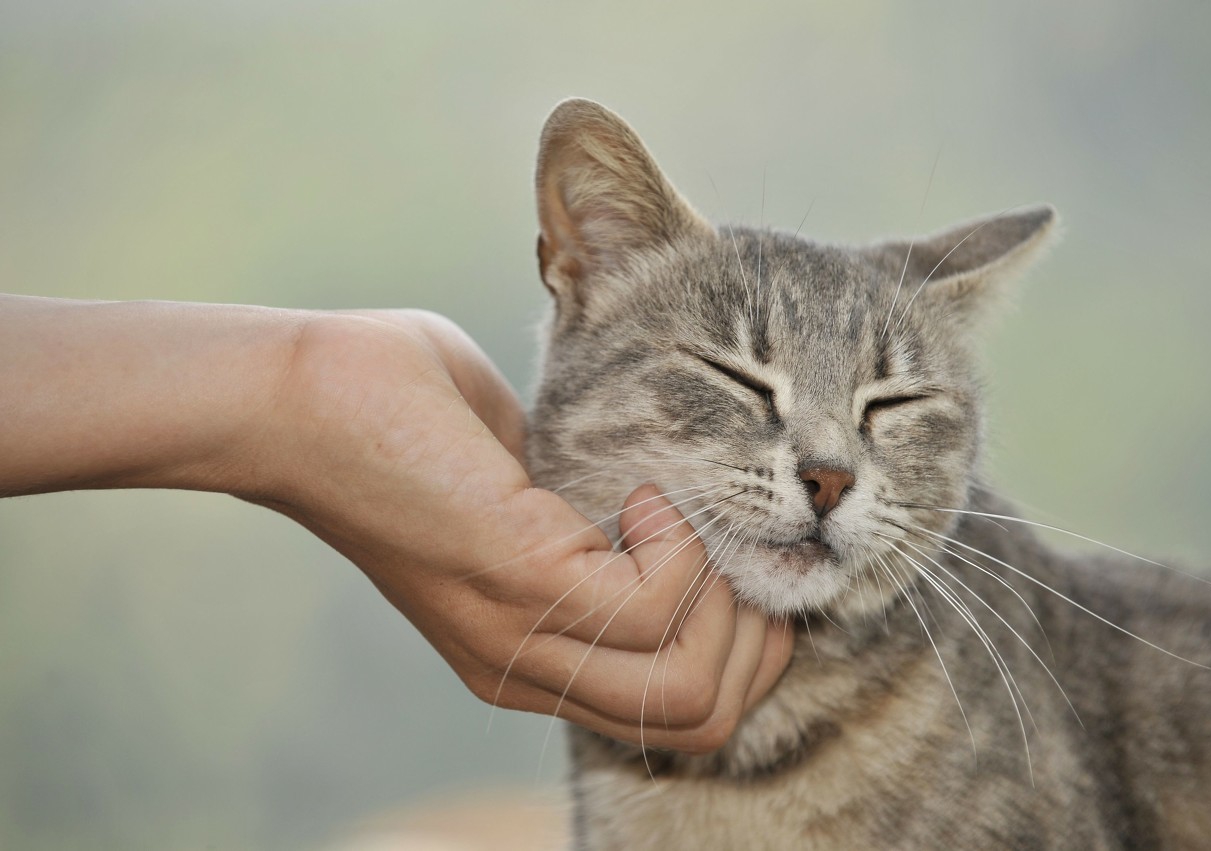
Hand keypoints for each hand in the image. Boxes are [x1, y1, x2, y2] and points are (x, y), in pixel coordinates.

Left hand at [257, 310, 794, 750]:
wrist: (295, 398)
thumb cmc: (402, 416)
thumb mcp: (523, 479)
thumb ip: (589, 499)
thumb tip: (666, 476)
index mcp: (530, 650)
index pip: (674, 715)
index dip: (738, 649)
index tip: (731, 560)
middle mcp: (526, 665)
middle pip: (698, 725)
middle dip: (754, 637)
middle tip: (723, 544)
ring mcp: (521, 634)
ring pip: (686, 692)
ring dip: (721, 595)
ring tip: (671, 514)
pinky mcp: (519, 580)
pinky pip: (650, 607)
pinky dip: (674, 544)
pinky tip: (631, 490)